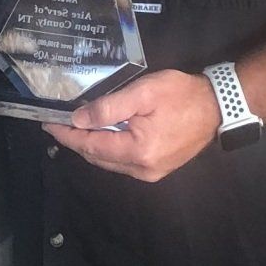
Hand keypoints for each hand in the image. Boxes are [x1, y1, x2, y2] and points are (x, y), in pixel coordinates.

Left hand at [48, 70, 220, 182]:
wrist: (217, 106)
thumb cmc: (182, 95)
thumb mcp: (144, 92)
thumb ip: (109, 107)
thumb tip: (78, 120)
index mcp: (138, 151)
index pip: (91, 145)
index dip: (67, 135)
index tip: (48, 123)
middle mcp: (142, 169)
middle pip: (97, 157)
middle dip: (76, 140)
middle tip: (59, 123)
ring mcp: (151, 173)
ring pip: (109, 162)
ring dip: (92, 145)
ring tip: (77, 127)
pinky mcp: (157, 169)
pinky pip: (123, 162)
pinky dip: (109, 149)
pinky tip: (103, 134)